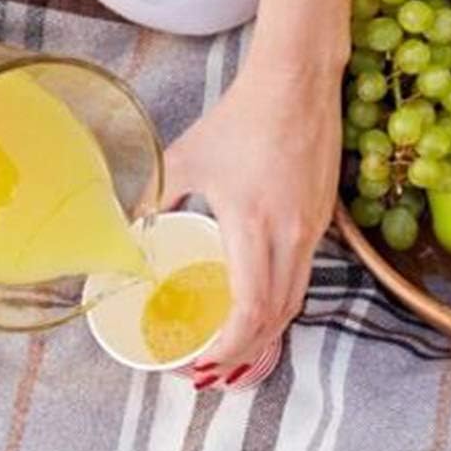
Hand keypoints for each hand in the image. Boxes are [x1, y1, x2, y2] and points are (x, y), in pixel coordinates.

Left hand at [159, 51, 341, 380]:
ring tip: (236, 344)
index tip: (206, 359)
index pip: (251, 309)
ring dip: (267, 330)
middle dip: (247, 350)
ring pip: (295, 300)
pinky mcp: (322, 222)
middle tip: (215, 365)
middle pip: (277, 317)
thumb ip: (155, 194)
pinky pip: (303, 276)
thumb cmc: (242, 118)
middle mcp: (291, 238)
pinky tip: (259, 301)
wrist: (298, 86)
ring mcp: (312, 232)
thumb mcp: (187, 156)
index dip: (230, 345)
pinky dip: (280, 300)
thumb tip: (128, 227)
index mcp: (255, 228)